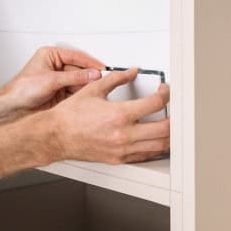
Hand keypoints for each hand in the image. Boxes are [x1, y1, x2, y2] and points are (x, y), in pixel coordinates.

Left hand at [0, 47, 105, 116]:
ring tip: (95, 89)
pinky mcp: (60, 92)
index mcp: (50, 56)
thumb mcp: (50, 80)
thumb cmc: (22, 89)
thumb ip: (73, 77)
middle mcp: (55, 66)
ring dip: (86, 86)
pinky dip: (82, 94)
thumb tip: (91, 74)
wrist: (13, 107)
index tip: (101, 68)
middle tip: (101, 81)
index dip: (89, 62)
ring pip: (78, 81)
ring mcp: (58, 80)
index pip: (75, 56)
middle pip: (79, 69)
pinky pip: (75, 91)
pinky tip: (87, 96)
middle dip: (89, 76)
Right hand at [47, 68, 170, 163]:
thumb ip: (116, 79)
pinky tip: (153, 140)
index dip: (165, 94)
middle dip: (174, 118)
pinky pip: (144, 156)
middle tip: (172, 110)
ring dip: (168, 136)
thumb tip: (130, 72)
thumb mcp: (93, 89)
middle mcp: (123, 134)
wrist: (56, 135)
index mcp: (119, 114)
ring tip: (167, 125)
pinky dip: (154, 148)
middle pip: (164, 129)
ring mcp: (122, 149)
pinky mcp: (118, 159)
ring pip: (158, 146)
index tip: (164, 91)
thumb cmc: (70, 116)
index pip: (155, 104)